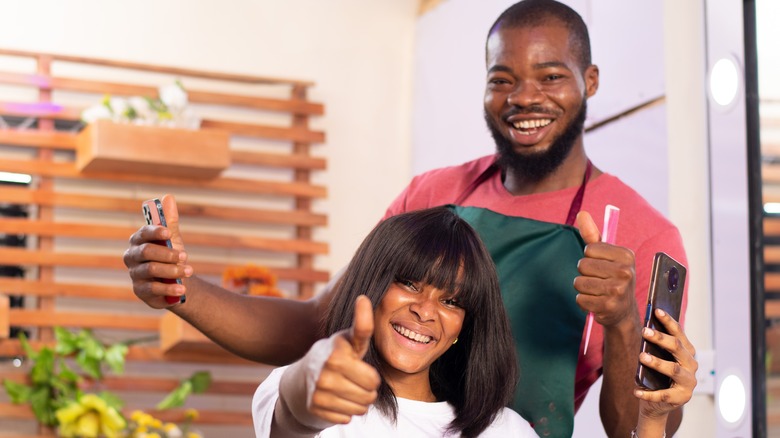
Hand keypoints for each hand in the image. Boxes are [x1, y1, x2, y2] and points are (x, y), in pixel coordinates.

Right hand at [123, 194, 191, 307]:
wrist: (176, 281)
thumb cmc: (171, 256)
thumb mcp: (172, 238)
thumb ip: (169, 220)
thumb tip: (168, 196)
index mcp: (138, 240)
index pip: (143, 233)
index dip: (155, 232)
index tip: (168, 233)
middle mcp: (132, 256)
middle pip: (147, 252)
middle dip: (168, 254)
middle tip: (185, 256)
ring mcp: (135, 274)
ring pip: (151, 270)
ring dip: (172, 271)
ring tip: (189, 271)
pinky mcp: (140, 290)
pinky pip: (153, 289)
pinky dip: (169, 288)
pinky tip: (182, 288)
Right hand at [308, 295, 379, 423]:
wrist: (302, 379)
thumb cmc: (334, 355)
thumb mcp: (348, 340)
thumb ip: (362, 324)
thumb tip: (364, 297)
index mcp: (337, 353)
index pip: (372, 379)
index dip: (371, 377)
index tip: (359, 369)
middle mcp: (325, 372)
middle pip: (369, 393)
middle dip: (368, 389)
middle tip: (356, 380)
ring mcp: (318, 391)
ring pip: (360, 408)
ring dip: (358, 402)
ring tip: (348, 389)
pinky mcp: (315, 408)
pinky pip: (346, 418)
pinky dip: (345, 412)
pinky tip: (336, 400)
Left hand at [574, 210, 636, 327]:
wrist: (623, 311)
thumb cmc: (612, 277)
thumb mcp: (606, 255)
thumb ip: (592, 234)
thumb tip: (581, 213)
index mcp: (627, 255)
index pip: (589, 249)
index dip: (591, 258)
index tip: (603, 265)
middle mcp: (626, 272)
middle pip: (582, 265)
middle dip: (585, 274)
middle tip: (600, 280)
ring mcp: (618, 290)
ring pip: (578, 282)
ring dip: (584, 288)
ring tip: (598, 291)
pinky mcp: (608, 306)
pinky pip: (579, 299)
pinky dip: (584, 302)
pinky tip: (597, 302)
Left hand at [634, 309, 696, 416]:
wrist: (658, 403)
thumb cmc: (657, 375)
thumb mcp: (657, 358)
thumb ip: (655, 346)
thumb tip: (645, 328)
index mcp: (687, 352)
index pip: (679, 333)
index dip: (668, 321)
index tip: (657, 310)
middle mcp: (691, 366)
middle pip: (677, 348)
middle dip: (660, 338)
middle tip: (644, 331)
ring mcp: (688, 383)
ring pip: (673, 369)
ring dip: (657, 362)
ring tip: (642, 356)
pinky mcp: (680, 398)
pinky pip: (663, 395)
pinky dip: (648, 394)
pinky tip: (636, 391)